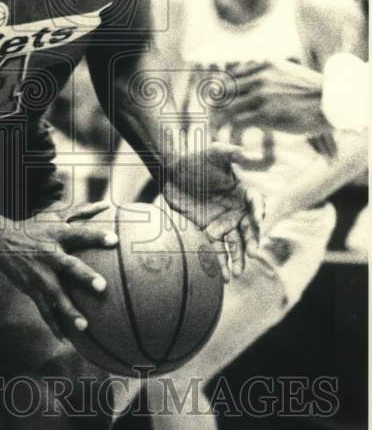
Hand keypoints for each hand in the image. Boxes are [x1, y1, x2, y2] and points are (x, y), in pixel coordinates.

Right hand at [0, 200, 116, 341]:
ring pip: (55, 294)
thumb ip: (82, 212)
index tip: (115, 240)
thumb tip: (107, 205)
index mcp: (57, 234)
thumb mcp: (55, 216)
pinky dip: (53, 324)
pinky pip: (44, 309)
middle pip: (69, 266)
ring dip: (69, 310)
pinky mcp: (32, 289)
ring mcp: (40, 274)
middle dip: (85, 276)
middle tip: (102, 286)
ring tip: (84, 326)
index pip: (80, 233)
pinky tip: (66, 339)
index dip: (96, 236)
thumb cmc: (34, 227)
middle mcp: (49, 254)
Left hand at [161, 142, 262, 280]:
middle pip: (247, 229)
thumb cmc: (195, 158)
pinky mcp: (207, 231)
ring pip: (234, 243)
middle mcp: (236, 210)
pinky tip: (224, 277)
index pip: (255, 204)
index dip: (258, 212)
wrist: (171, 170)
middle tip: (251, 253)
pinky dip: (219, 263)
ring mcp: (222, 222)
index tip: (258, 222)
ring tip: (237, 273)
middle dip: (250, 242)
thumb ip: (232, 153)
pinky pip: (215, 249)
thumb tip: (251, 155)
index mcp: (242, 192)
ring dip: (236, 259)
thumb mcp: (214, 152)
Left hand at [220, 60, 327, 134]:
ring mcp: (262, 95)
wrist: (334, 103)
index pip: (229, 75)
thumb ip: (269, 73)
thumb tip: (252, 78)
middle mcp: (260, 77)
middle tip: (213, 119)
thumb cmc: (314, 92)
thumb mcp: (289, 72)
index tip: (217, 103)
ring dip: (219, 122)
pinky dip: (230, 132)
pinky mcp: (266, 113)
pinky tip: (232, 140)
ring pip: (226, 107)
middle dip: (215, 106)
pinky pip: (236, 123)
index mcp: (264, 65)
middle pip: (223, 91)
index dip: (220, 91)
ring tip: (218, 132)